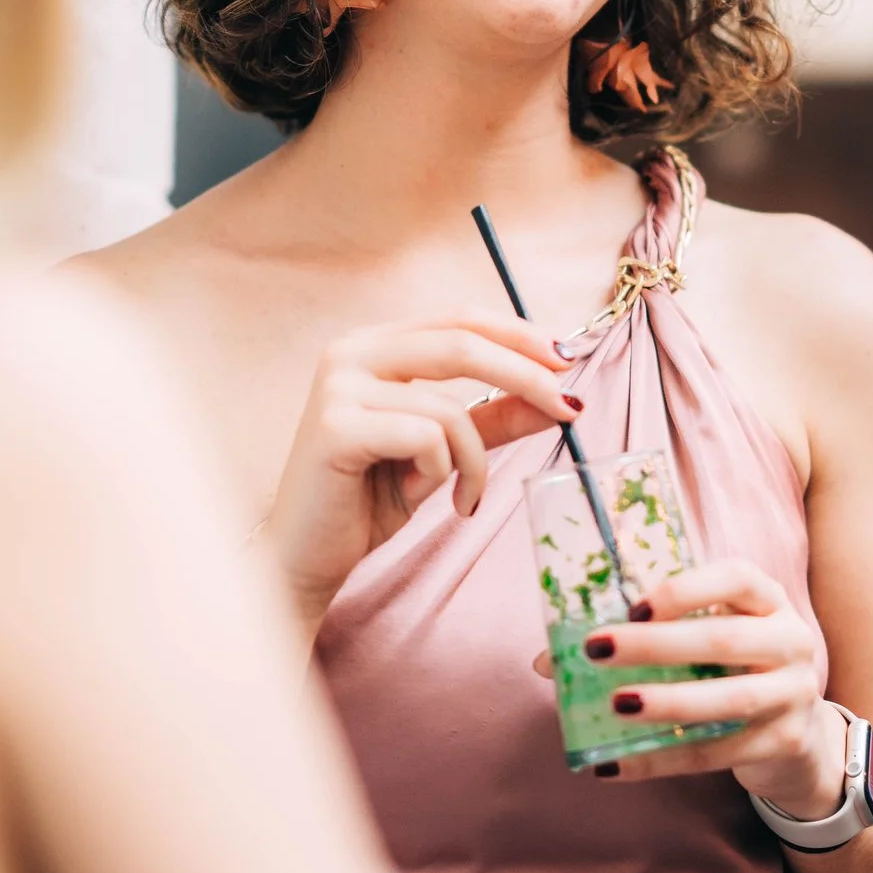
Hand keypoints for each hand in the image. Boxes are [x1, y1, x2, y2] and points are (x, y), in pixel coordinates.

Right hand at [264, 318, 576, 623]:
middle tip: (567, 410)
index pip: (460, 318)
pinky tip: (425, 495)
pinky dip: (442, 472)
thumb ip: (494, 418)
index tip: (568, 361)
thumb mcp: (445, 452)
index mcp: (375, 345)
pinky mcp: (334, 427)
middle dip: (527, 376)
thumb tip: (562, 398)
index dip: (519, 335)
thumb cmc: (368, 498)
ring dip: (475, 461)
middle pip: (461, 342)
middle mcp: (351, 352)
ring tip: (465, 495)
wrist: (304, 554)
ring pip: (448, 408)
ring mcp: (338, 387)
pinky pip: (424, 438)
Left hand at [557, 559, 849, 817]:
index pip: (737, 578)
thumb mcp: (705, 644)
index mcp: (767, 601)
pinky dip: (662, 759)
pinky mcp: (784, 742)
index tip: (631, 607)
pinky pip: (717, 752)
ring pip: (729, 698)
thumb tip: (551, 660)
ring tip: (616, 705)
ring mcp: (793, 694)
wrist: (799, 737)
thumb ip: (643, 639)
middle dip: (657, 645)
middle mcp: (790, 640)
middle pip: (725, 638)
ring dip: (668, 702)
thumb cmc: (733, 672)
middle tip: (598, 650)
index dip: (684, 589)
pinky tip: (615, 765)